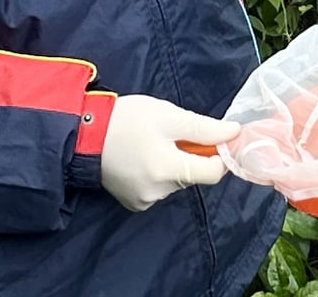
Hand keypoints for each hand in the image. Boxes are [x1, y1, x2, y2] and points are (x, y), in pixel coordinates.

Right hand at [99, 95, 238, 210]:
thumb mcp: (169, 116)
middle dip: (190, 154)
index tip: (212, 137)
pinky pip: (159, 187)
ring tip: (151, 142)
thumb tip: (234, 133)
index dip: (218, 153)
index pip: (213, 173)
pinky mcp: (132, 201)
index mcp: (168, 171)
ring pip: (176, 181)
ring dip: (173, 163)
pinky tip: (141, 156)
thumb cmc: (127, 119)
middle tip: (171, 133)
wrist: (83, 133)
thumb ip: (204, 129)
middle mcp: (158, 193)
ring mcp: (143, 200)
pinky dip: (157, 172)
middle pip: (193, 176)